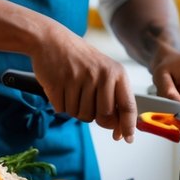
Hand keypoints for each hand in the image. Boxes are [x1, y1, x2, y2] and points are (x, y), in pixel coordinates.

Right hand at [29, 28, 136, 142]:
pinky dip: (61, 104)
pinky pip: (63, 110)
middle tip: (87, 101)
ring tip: (73, 88)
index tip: (127, 138)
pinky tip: (61, 87)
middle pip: (103, 117)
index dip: (128, 126)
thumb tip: (120, 130)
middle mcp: (101, 75)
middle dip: (96, 117)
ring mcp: (80, 79)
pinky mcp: (59, 84)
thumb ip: (113, 97)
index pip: (127, 106)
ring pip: (82, 116)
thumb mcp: (104, 72)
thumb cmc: (80, 59)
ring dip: (76, 109)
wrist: (51, 40)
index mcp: (116, 73)